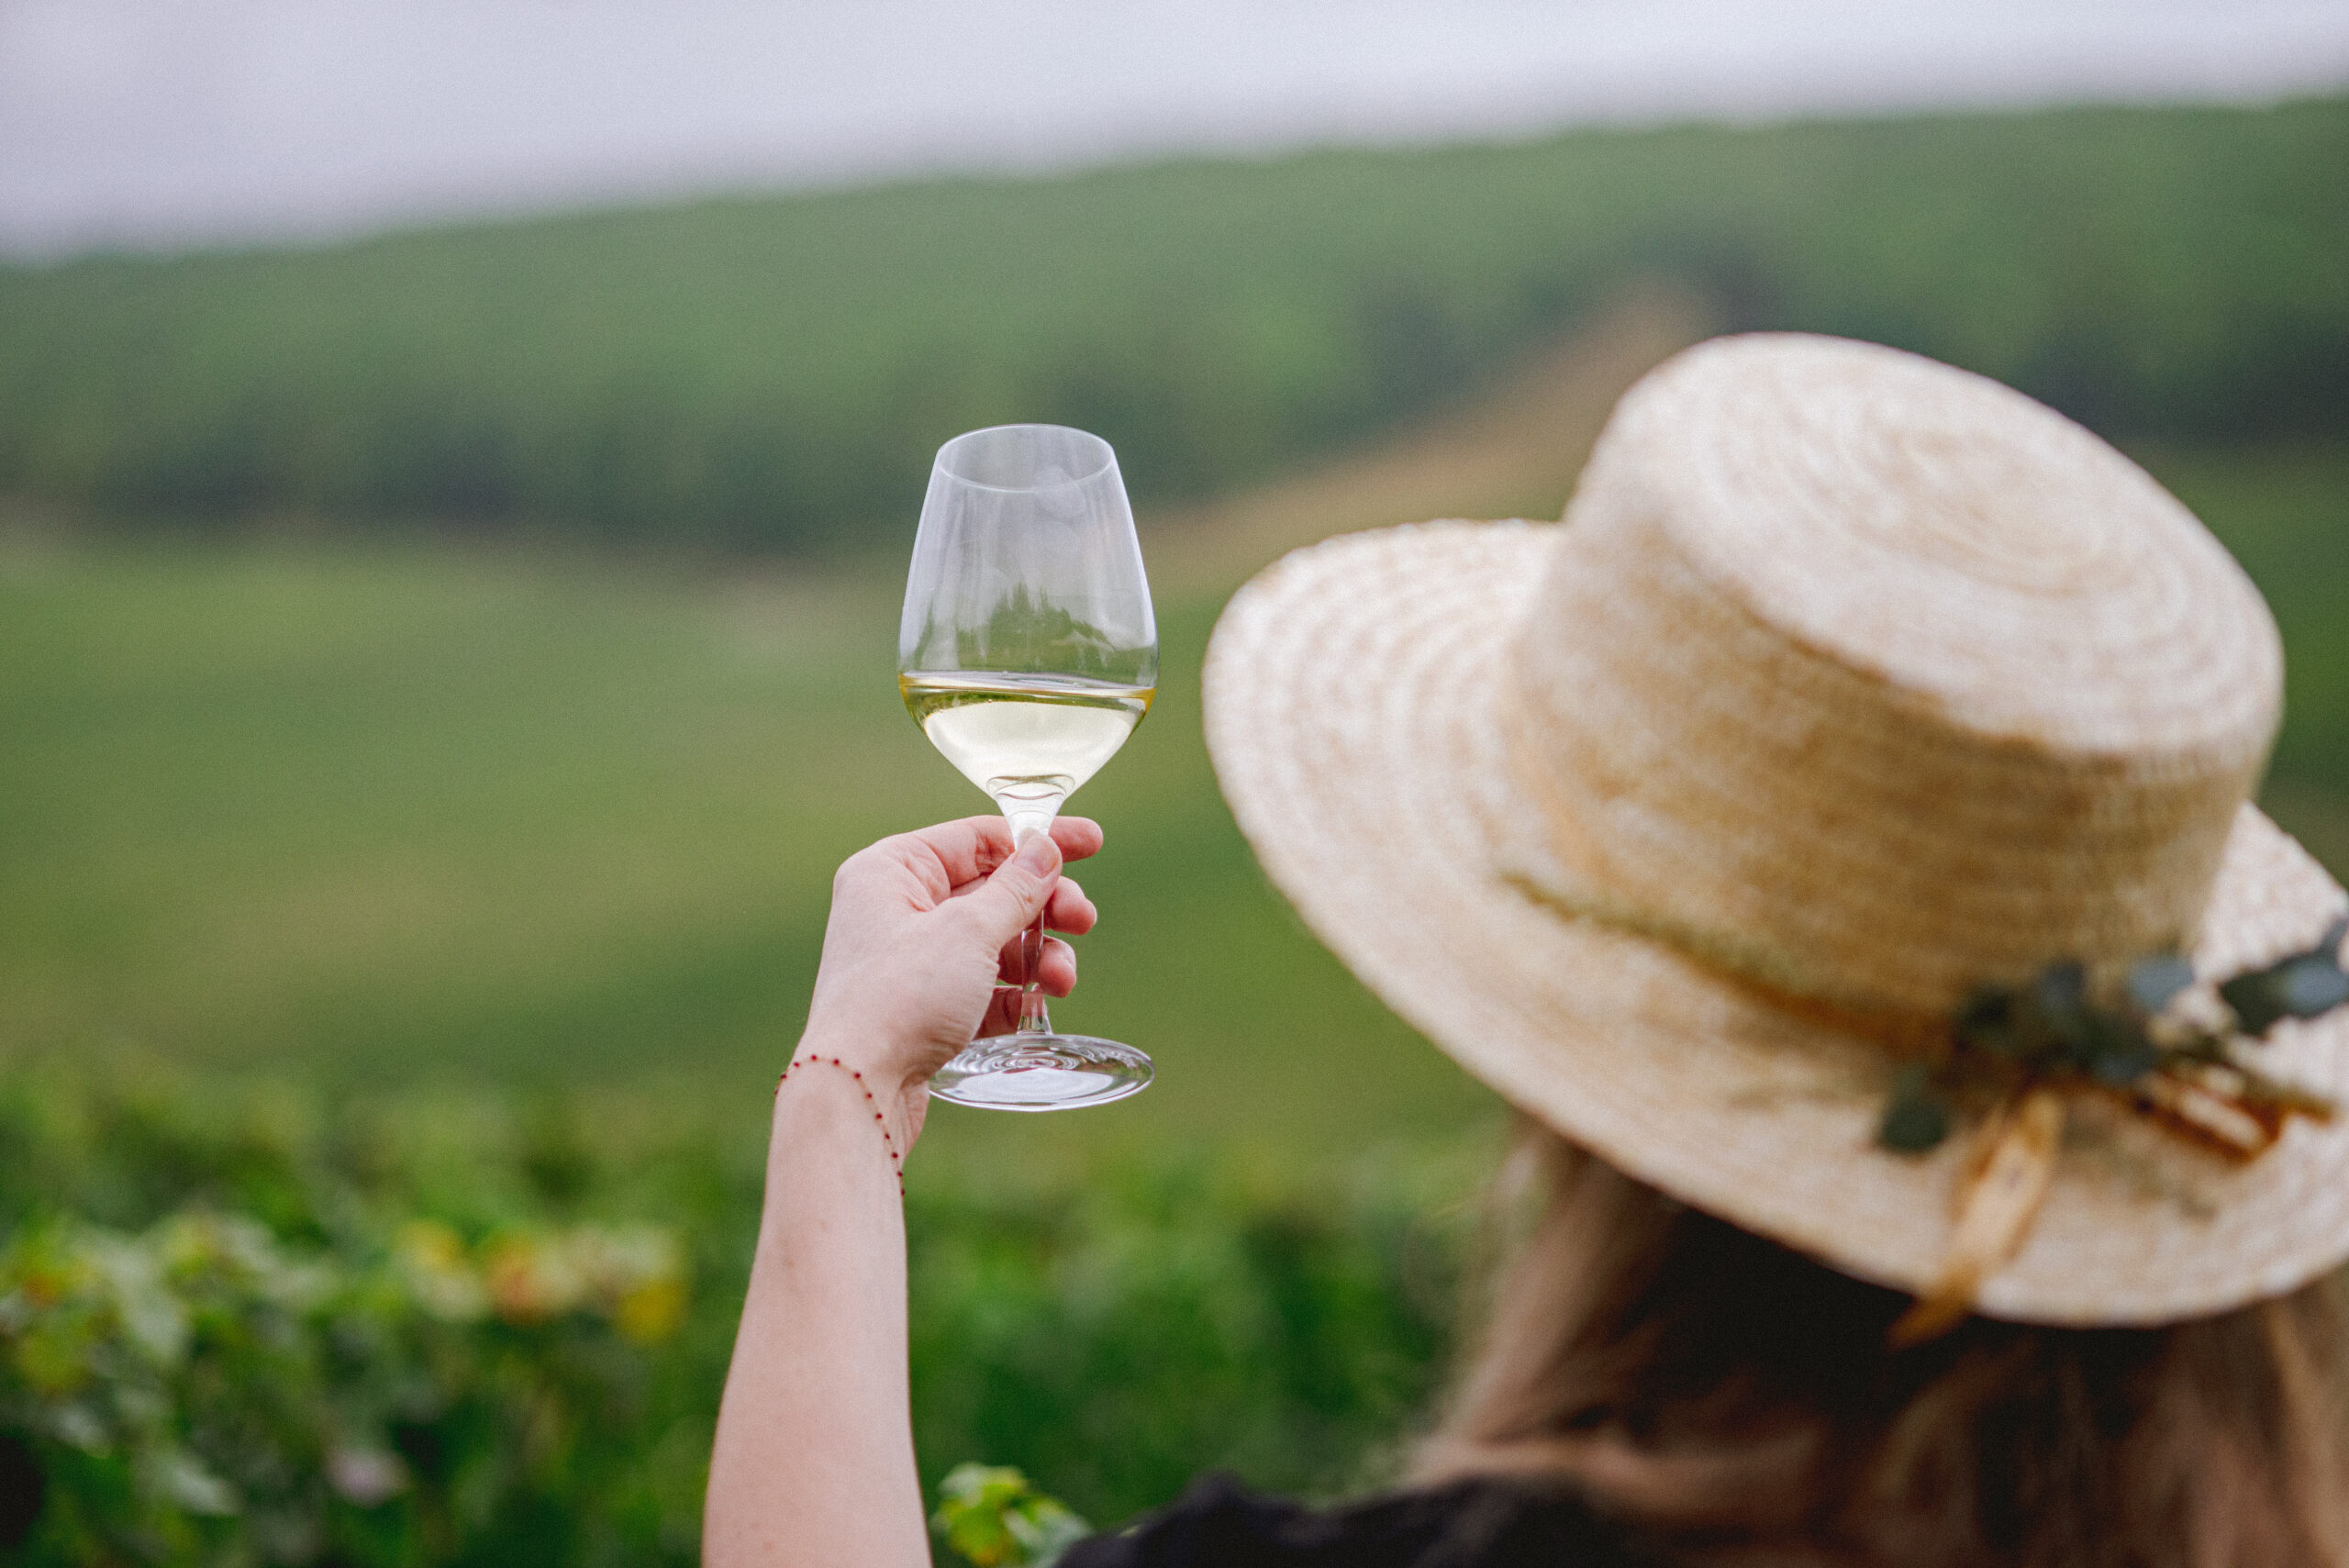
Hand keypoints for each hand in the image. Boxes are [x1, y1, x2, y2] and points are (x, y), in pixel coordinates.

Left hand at [794, 816, 1101, 1151]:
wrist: (859, 1089)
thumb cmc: (899, 997)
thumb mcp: (968, 931)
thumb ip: (1015, 889)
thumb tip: (1044, 849)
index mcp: (892, 870)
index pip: (977, 838)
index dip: (1036, 840)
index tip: (1090, 842)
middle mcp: (896, 910)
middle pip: (991, 891)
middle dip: (1043, 908)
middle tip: (1084, 920)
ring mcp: (909, 962)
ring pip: (992, 943)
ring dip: (1036, 956)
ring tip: (1062, 978)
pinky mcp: (922, 1009)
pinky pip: (981, 989)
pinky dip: (1014, 994)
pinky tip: (1037, 1005)